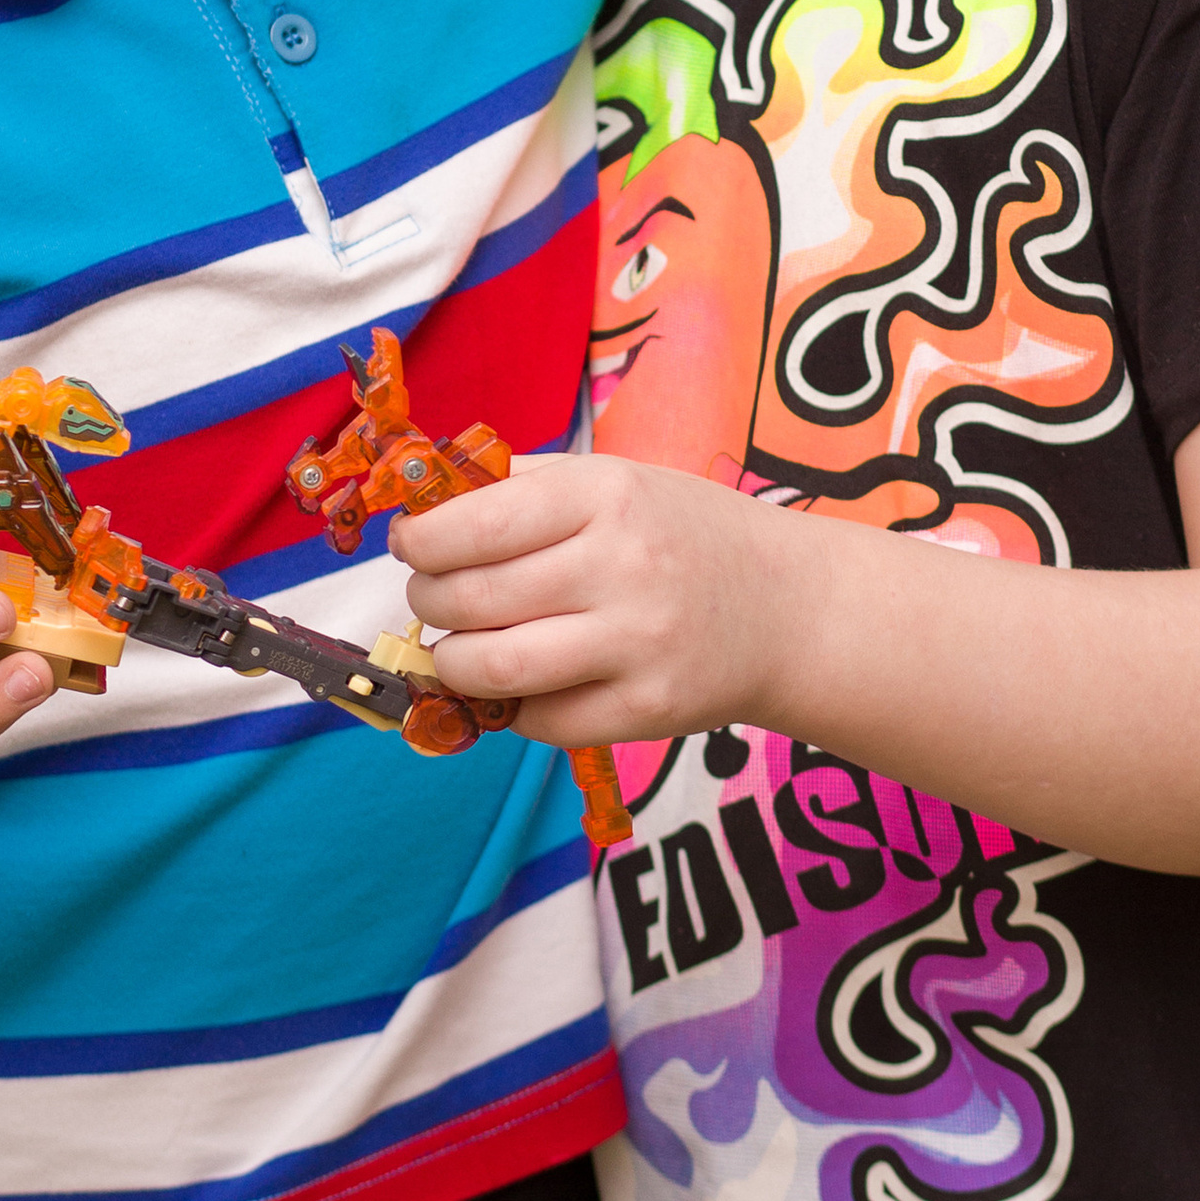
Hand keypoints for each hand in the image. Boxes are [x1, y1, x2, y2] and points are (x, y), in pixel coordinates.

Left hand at [399, 456, 793, 755]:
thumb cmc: (682, 535)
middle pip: (468, 599)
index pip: (470, 526)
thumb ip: (523, 488)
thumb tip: (424, 505)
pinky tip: (523, 682)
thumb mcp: (615, 480)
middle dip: (428, 602)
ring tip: (460, 648)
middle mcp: (621, 566)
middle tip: (434, 599)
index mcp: (604, 495)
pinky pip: (538, 720)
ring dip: (452, 663)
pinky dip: (510, 707)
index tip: (411, 546)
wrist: (788, 608)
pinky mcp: (647, 709)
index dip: (419, 543)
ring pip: (492, 667)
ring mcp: (637, 643)